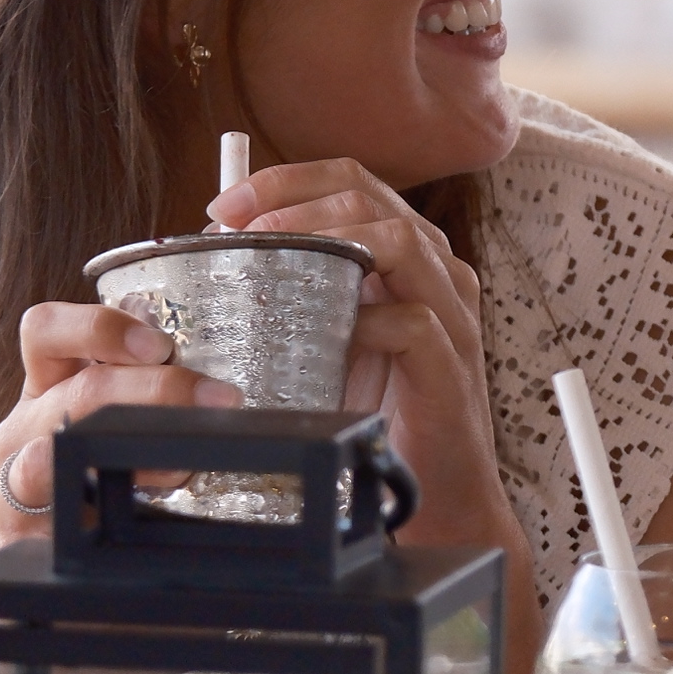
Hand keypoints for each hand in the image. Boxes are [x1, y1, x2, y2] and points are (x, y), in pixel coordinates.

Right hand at [0, 302, 238, 546]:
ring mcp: (13, 480)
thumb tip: (191, 359)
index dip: (99, 328)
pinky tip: (126, 512)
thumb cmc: (91, 473)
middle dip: (156, 390)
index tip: (159, 344)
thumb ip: (144, 382)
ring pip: (53, 453)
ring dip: (126, 453)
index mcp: (47, 385)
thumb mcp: (117, 418)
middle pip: (80, 391)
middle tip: (217, 400)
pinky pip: (45, 517)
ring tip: (182, 465)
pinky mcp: (17, 532)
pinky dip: (85, 514)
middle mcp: (23, 425)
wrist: (55, 550)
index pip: (46, 331)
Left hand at [212, 156, 522, 559]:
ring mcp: (452, 314)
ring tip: (275, 256)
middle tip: (238, 228)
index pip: (352, 182)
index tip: (223, 207)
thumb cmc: (380, 411)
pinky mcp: (451, 365)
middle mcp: (437, 270)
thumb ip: (302, 291)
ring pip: (403, 241)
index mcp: (409, 254)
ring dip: (331, 240)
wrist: (436, 492)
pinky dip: (367, 321)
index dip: (285, 181)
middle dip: (296, 202)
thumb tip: (220, 260)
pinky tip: (330, 336)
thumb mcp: (332, 336)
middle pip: (372, 197)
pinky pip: (414, 322)